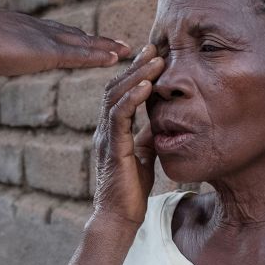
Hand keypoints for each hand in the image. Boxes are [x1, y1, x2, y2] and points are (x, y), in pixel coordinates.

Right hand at [0, 0, 129, 75]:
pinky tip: (118, 57)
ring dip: (104, 48)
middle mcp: (30, 32)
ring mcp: (39, 40)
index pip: (45, 35)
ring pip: (81, 44)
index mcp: (11, 32)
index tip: (80, 39)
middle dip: (93, 41)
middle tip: (116, 44)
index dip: (66, 38)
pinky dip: (99, 56)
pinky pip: (79, 55)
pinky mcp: (44, 52)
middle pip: (70, 36)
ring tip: (127, 50)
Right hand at [92, 44, 164, 226]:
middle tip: (154, 46)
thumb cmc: (131, 191)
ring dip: (136, 75)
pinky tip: (147, 86)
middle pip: (115, 87)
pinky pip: (119, 116)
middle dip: (135, 65)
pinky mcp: (112, 148)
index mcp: (112, 130)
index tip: (153, 54)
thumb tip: (159, 121)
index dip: (135, 72)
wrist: (119, 217)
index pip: (121, 93)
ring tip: (155, 59)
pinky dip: (132, 98)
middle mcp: (105, 130)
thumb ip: (147, 136)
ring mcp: (106, 137)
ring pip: (115, 96)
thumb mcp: (144, 156)